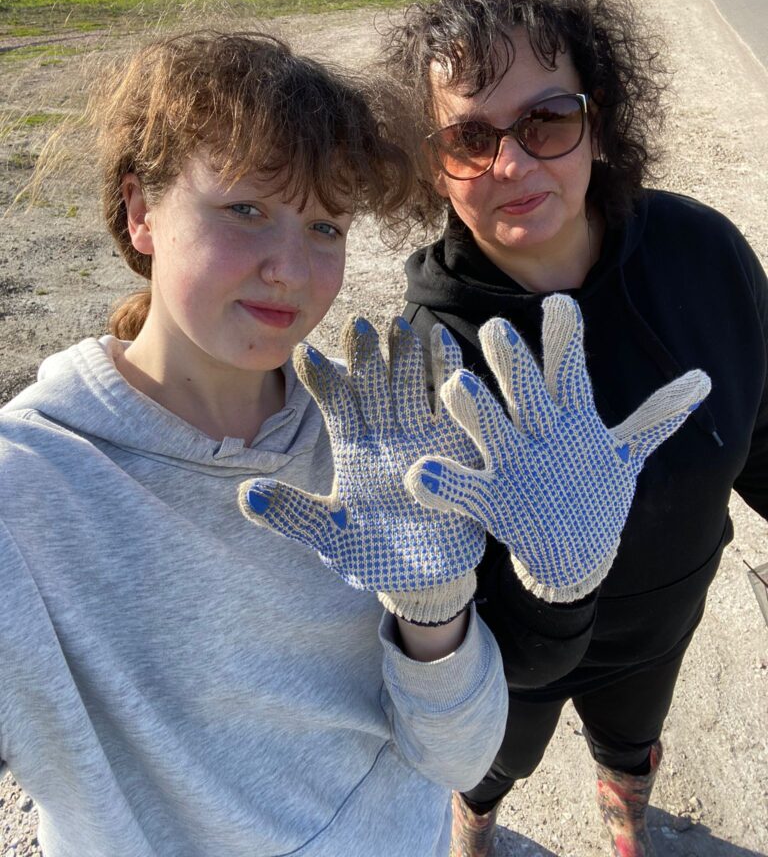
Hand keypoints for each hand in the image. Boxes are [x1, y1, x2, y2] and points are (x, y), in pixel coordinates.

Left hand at [239, 316, 485, 623]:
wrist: (424, 577)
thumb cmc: (371, 554)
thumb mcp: (329, 536)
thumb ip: (292, 514)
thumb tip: (245, 494)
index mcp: (353, 448)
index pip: (335, 405)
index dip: (321, 379)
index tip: (304, 352)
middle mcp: (385, 435)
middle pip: (374, 387)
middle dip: (366, 357)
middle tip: (358, 324)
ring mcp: (421, 438)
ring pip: (412, 388)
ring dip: (407, 359)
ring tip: (401, 328)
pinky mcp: (455, 448)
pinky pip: (452, 408)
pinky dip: (451, 378)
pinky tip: (446, 345)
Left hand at [406, 295, 711, 602]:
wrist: (577, 562)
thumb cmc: (596, 495)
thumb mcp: (627, 455)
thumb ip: (656, 417)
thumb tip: (702, 383)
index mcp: (575, 426)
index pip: (572, 376)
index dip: (566, 342)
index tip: (558, 305)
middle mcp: (545, 444)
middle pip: (528, 398)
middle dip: (513, 365)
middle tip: (495, 329)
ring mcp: (517, 474)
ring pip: (492, 436)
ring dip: (475, 413)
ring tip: (454, 384)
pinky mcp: (492, 504)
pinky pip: (462, 492)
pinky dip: (441, 485)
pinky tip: (418, 473)